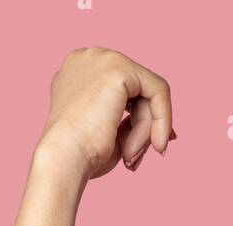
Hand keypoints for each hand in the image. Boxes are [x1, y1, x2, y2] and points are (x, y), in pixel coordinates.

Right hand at [35, 46, 175, 182]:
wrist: (64, 158)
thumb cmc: (79, 154)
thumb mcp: (108, 135)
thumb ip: (131, 124)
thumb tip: (168, 131)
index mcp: (78, 73)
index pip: (123, 90)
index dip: (140, 117)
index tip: (148, 146)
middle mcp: (88, 59)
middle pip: (137, 90)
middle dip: (144, 126)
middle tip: (134, 159)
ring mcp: (102, 58)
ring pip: (147, 93)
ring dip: (145, 131)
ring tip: (130, 157)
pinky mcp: (118, 68)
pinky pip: (158, 90)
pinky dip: (162, 119)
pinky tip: (156, 143)